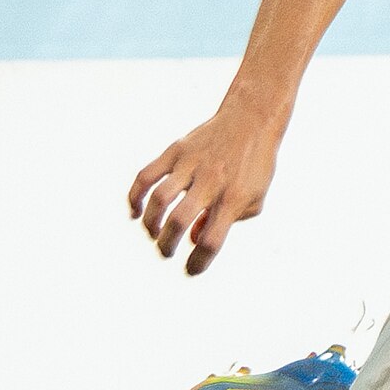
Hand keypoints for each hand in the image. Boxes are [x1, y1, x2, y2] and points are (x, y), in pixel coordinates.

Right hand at [130, 101, 283, 275]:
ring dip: (150, 224)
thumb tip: (193, 238)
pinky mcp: (175, 151)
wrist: (251, 120)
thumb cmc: (254, 165)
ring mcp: (190, 164)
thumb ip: (227, 223)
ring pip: (159, 199)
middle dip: (167, 245)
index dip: (198, 262)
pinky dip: (135, 196)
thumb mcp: (254, 199)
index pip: (211, 241)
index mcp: (233, 198)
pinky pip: (146, 175)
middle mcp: (211, 182)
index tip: (192, 269)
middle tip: (166, 252)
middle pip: (179, 221)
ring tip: (154, 233)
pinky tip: (135, 211)